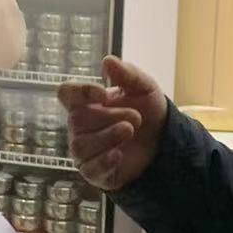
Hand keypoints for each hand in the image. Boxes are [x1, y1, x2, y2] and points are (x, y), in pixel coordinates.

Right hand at [59, 57, 167, 190]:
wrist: (165, 143)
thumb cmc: (149, 112)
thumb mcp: (144, 88)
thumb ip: (127, 73)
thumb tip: (107, 60)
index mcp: (87, 102)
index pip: (66, 93)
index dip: (80, 91)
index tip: (103, 93)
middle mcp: (80, 126)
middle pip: (78, 119)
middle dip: (109, 117)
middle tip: (136, 118)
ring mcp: (85, 150)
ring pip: (80, 145)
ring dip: (108, 136)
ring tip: (129, 131)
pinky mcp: (94, 172)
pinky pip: (89, 168)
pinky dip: (104, 161)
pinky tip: (119, 154)